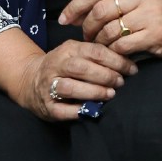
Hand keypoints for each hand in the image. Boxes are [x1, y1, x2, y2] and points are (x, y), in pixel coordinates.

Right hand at [12, 40, 135, 121]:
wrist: (30, 79)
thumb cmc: (63, 66)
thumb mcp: (76, 52)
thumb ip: (96, 55)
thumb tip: (127, 61)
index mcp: (67, 50)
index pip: (94, 51)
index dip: (115, 60)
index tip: (131, 69)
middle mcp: (56, 66)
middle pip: (81, 68)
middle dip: (105, 75)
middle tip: (120, 82)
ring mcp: (49, 86)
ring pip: (70, 88)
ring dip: (93, 92)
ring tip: (110, 95)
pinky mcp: (47, 106)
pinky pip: (63, 110)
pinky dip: (79, 110)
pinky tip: (93, 109)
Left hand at [60, 0, 161, 58]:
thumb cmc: (154, 15)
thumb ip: (108, 1)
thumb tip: (73, 14)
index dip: (76, 6)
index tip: (64, 19)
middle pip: (100, 11)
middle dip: (87, 27)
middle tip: (87, 37)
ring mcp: (151, 14)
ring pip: (109, 30)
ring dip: (99, 42)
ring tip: (100, 46)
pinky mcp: (156, 33)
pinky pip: (122, 45)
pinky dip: (113, 51)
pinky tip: (114, 53)